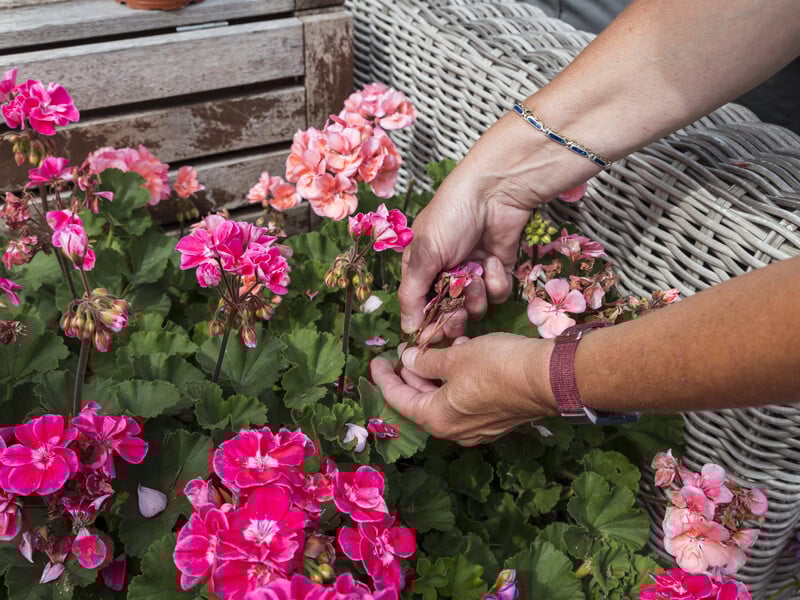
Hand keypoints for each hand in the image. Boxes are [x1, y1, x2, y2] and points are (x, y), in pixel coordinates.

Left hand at [369, 333, 557, 445]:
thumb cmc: (497, 366)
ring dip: (436, 374)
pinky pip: (465, 400)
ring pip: (444, 399)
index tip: (376, 361)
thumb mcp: (455, 357)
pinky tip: (462, 356)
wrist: (548, 378)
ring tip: (436, 348)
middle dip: (411, 374)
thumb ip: (426, 361)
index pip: (399, 399)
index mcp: (437, 418)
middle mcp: (454, 430)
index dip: (384, 378)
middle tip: (405, 351)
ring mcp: (476, 428)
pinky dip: (456, 380)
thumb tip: (408, 360)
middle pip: (421, 401)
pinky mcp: (495, 419)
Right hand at [398, 115, 548, 336]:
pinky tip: (493, 260)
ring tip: (477, 273)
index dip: (428, 324)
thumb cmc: (451, 215)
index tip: (434, 333)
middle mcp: (445, 275)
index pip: (420, 309)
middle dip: (454, 317)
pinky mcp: (498, 271)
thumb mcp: (424, 255)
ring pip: (475, 308)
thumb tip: (407, 329)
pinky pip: (497, 295)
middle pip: (448, 315)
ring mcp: (473, 274)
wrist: (496, 192)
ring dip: (476, 296)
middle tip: (458, 312)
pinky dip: (496, 280)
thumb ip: (412, 295)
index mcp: (420, 270)